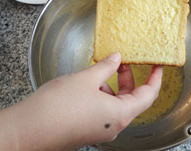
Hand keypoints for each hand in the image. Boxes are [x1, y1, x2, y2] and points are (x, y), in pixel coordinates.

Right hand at [0, 53, 161, 150]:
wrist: (32, 128)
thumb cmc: (59, 106)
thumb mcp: (85, 78)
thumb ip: (105, 67)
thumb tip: (117, 59)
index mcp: (120, 114)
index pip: (148, 96)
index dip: (155, 79)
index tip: (158, 66)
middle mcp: (113, 125)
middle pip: (131, 100)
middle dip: (128, 79)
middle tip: (122, 60)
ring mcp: (99, 129)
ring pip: (114, 105)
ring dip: (110, 86)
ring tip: (96, 69)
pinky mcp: (86, 130)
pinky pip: (101, 111)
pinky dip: (99, 95)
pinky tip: (85, 84)